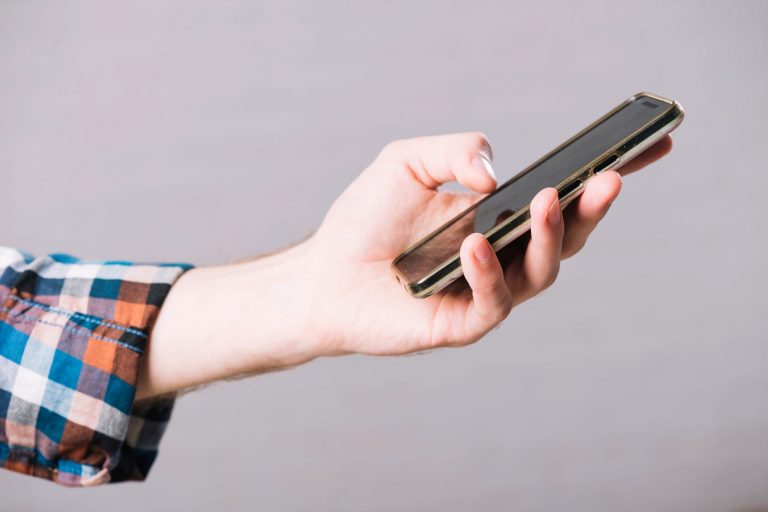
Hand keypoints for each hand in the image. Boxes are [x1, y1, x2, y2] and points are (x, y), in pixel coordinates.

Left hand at [138, 132, 671, 398]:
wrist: (324, 274)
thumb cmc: (366, 219)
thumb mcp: (408, 161)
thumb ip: (456, 151)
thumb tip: (498, 177)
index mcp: (499, 218)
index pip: (563, 196)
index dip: (605, 176)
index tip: (651, 146)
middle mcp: (503, 256)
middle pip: (568, 237)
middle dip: (593, 208)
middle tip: (609, 178)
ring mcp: (487, 292)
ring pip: (541, 272)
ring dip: (550, 236)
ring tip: (549, 201)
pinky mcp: (463, 323)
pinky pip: (492, 301)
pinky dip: (488, 271)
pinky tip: (475, 243)